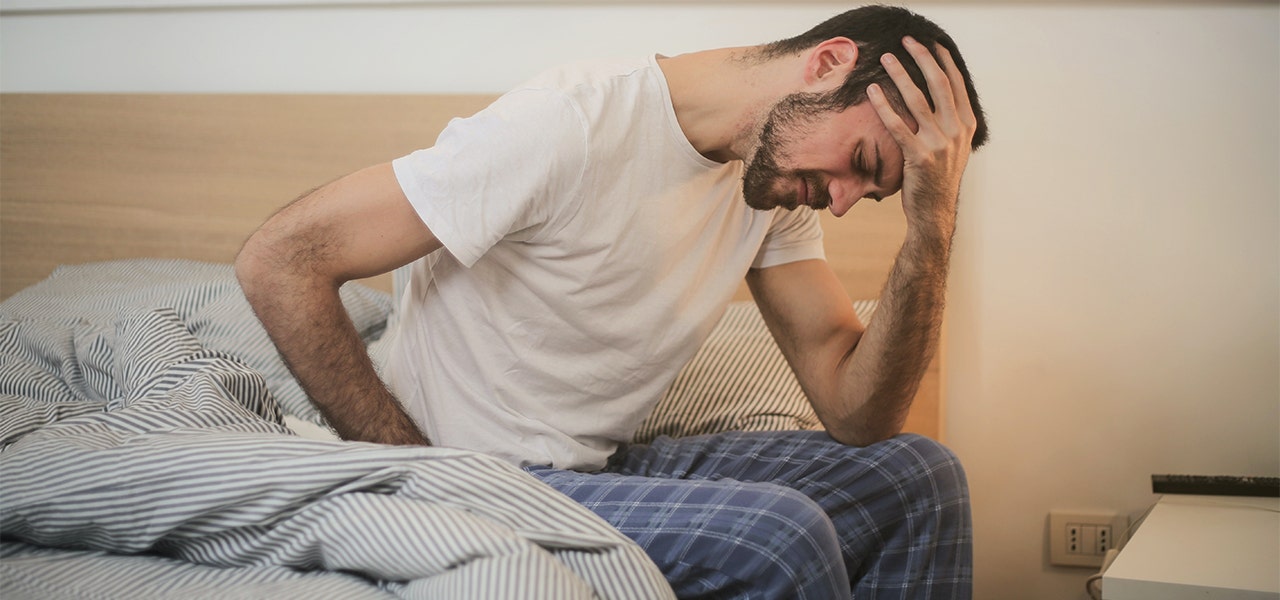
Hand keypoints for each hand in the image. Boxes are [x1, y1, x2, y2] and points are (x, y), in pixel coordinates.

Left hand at [867, 37, 977, 239]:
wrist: (934, 212)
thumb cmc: (937, 178)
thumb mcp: (953, 147)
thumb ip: (949, 122)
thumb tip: (938, 96)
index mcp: (966, 125)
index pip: (955, 84)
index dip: (942, 61)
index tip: (930, 43)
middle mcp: (956, 131)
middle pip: (939, 84)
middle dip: (922, 58)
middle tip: (907, 41)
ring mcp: (939, 144)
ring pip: (917, 100)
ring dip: (900, 75)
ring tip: (886, 59)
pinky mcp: (919, 157)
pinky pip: (897, 126)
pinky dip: (884, 106)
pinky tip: (872, 91)